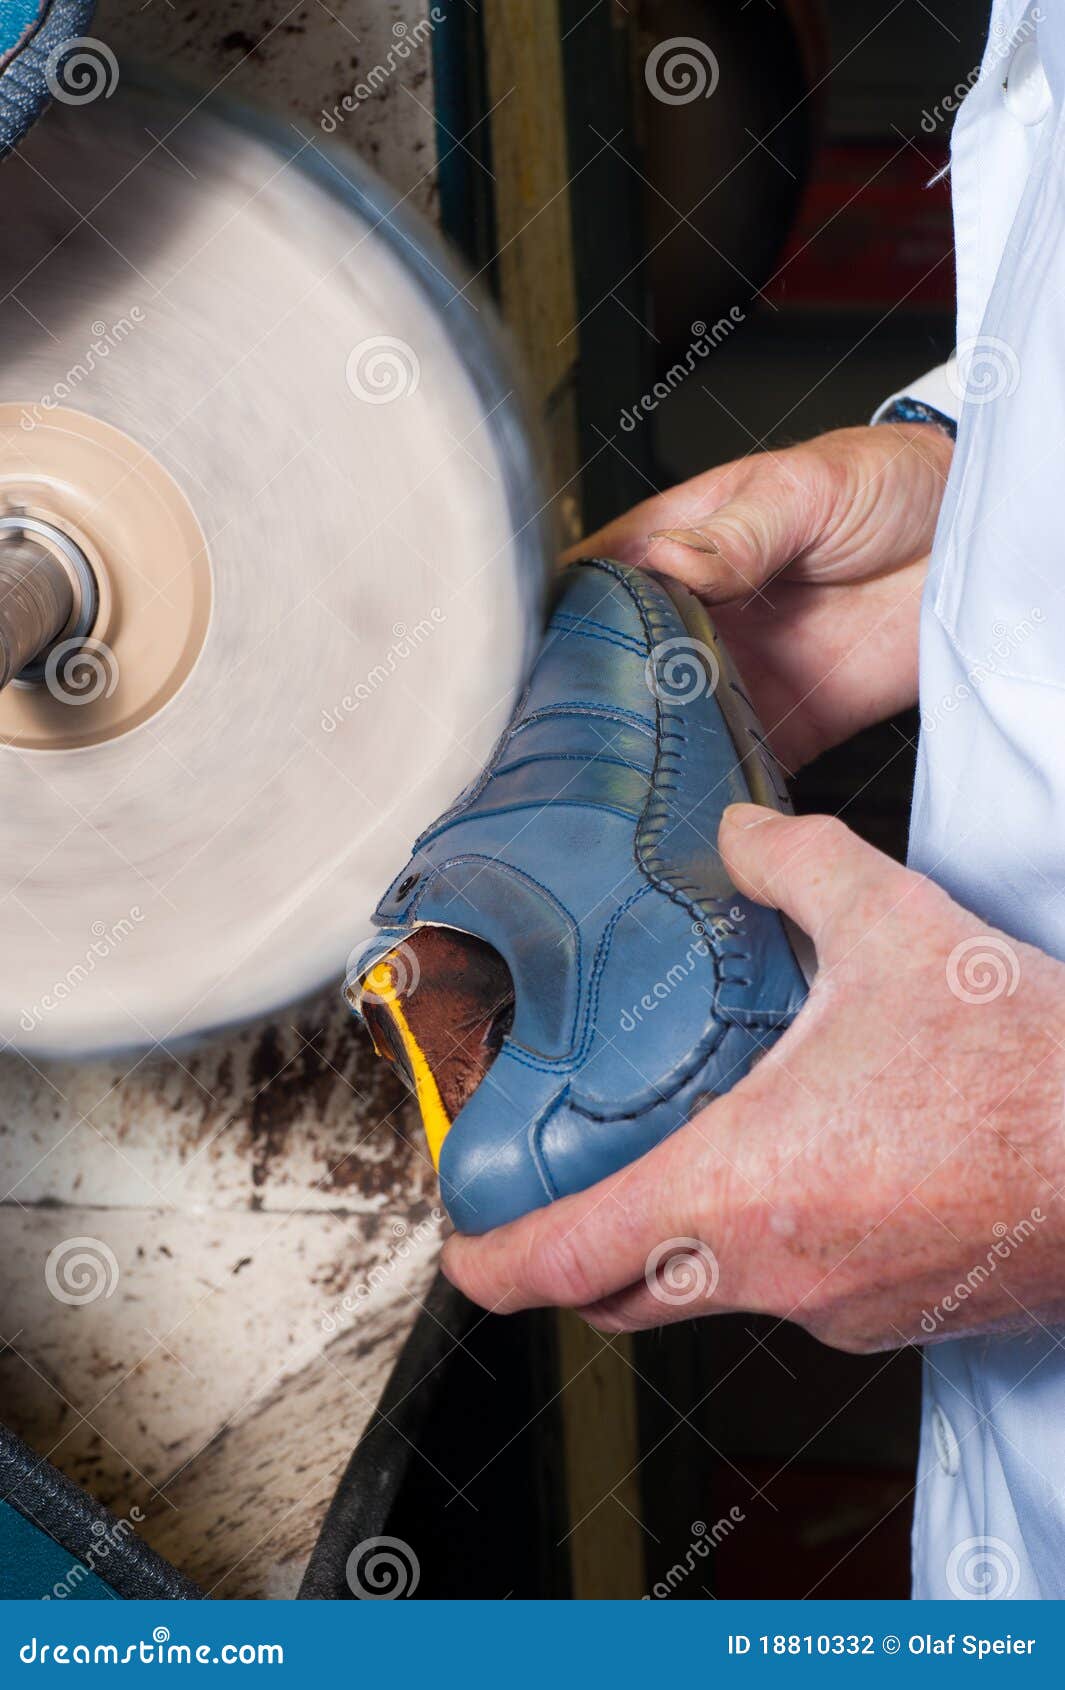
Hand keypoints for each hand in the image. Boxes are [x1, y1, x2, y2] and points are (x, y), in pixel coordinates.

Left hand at [442, 805, 1064, 1353]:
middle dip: (572, 1255)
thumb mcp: (894, 930)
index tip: (462, 1244)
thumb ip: (795, 869)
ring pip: (710, 1294)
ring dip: (678, 1241)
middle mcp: (772, 1270)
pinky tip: (805, 1169)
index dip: (489, 1262)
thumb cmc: (1025, 1071)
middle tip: (556, 1191)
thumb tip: (741, 837)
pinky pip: (794, 1290)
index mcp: (737, 1189)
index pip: (562, 1263)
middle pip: (619, 1294)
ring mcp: (835, 1308)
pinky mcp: (892, 1316)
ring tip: (687, 1153)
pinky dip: (766, 1245)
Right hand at [571, 424, 952, 770]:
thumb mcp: (807, 488)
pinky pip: (741, 765)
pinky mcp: (789, 721)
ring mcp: (740, 674)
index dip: (561, 621)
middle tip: (579, 736)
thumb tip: (674, 561)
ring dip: (652, 754)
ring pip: (670, 726)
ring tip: (625, 780)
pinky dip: (720, 788)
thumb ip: (739, 532)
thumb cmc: (889, 484)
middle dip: (596, 704)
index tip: (536, 657)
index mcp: (682, 546)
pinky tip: (699, 803)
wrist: (975, 537)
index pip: (598, 586)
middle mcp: (699, 617)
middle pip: (621, 669)